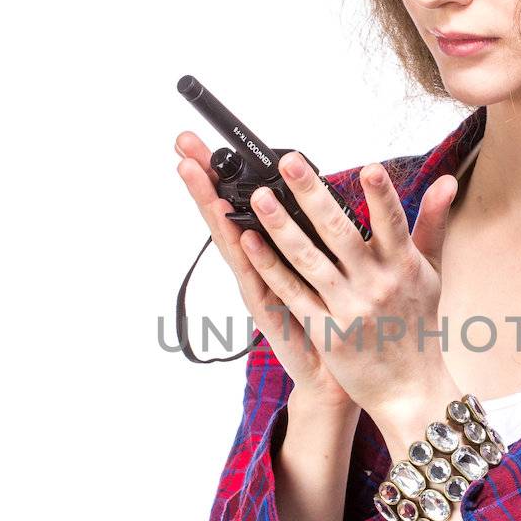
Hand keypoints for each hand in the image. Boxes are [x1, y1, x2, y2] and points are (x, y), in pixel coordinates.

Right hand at [174, 130, 356, 417]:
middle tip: (184, 144)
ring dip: (212, 206)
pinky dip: (248, 257)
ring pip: (233, 240)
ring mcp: (260, 289)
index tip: (206, 141)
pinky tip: (236, 231)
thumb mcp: (334, 268)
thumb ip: (330, 232)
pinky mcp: (273, 313)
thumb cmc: (336, 322)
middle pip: (226, 215)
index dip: (224, 172)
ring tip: (194, 173)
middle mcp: (258, 268)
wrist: (333, 379)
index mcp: (272, 254)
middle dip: (204, 179)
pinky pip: (259, 280)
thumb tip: (330, 195)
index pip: (242, 204)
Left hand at [235, 148, 459, 431]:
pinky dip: (270, 267)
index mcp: (403, 266)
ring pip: (308, 261)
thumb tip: (445, 180)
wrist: (410, 388)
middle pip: (339, 233)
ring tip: (260, 197)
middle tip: (290, 163)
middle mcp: (375, 285)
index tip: (369, 168)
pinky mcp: (325, 331)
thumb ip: (432, 222)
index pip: (393, 223)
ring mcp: (348, 309)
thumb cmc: (418, 325)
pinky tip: (250, 242)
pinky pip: (292, 294)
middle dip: (312, 195)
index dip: (381, 196)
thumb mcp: (432, 272)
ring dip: (281, 227)